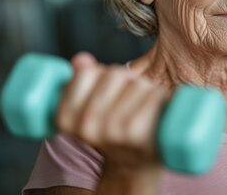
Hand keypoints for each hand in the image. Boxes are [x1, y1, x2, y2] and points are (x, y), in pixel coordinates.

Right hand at [57, 52, 166, 173]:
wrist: (136, 166)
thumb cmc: (115, 131)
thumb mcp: (92, 109)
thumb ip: (83, 82)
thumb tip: (81, 59)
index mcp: (67, 119)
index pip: (87, 73)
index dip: (101, 74)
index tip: (106, 88)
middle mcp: (87, 126)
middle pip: (113, 74)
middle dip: (126, 80)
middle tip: (131, 97)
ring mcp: (112, 130)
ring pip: (136, 83)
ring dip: (145, 89)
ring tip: (144, 106)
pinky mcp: (137, 133)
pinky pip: (153, 96)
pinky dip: (160, 97)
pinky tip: (159, 107)